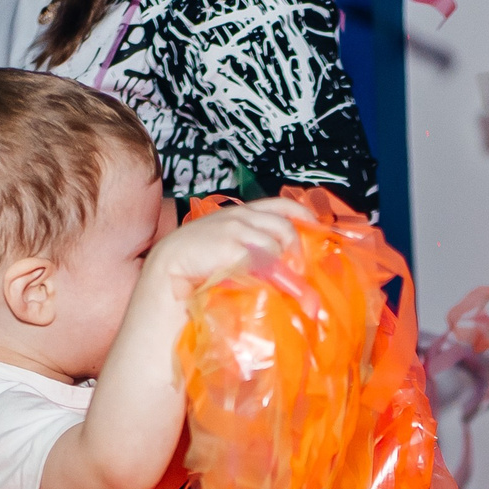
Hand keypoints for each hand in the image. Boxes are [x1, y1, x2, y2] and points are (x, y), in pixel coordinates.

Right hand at [134, 197, 311, 312]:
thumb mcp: (226, 241)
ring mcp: (236, 230)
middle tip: (298, 268)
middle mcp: (241, 216)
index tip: (317, 226)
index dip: (303, 214)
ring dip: (282, 264)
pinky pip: (263, 261)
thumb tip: (282, 261)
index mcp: (241, 213)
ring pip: (275, 245)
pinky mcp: (232, 247)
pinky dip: (268, 273)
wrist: (171, 266)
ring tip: (281, 281)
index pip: (281, 205)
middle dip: (296, 248)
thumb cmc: (198, 258)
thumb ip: (251, 244)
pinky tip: (263, 283)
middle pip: (284, 226)